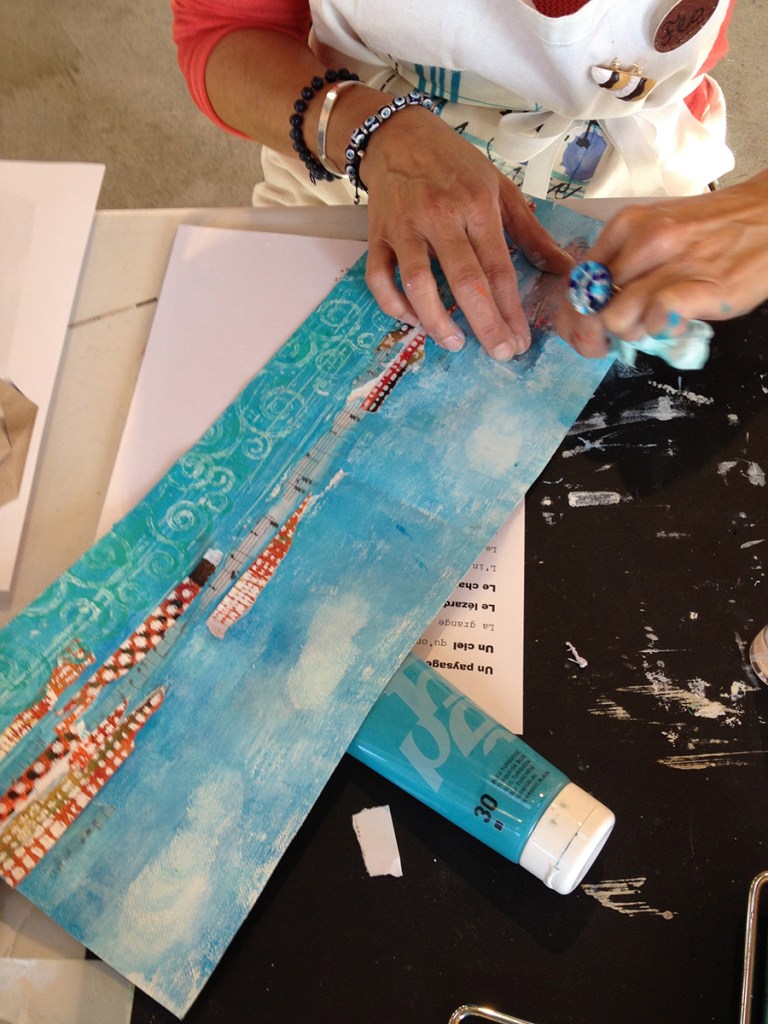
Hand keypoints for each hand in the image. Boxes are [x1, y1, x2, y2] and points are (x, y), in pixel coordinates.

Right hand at [358, 107, 573, 360]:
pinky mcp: (377, 235)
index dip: (511, 311)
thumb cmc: (454, 164)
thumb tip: (564, 268)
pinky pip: (379, 280)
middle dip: (486, 325)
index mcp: (478, 205)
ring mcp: (405, 227)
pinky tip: (413, 320)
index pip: (499, 269)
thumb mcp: (499, 188)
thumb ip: (530, 232)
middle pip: (465, 283)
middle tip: (499, 353)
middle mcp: (441, 217)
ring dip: (437, 323)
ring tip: (456, 342)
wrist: (398, 135)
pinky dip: (394, 305)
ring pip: (418, 286)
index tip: (520, 341)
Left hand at [556, 170, 767, 357]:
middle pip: (592, 306)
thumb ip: (625, 263)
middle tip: (619, 338)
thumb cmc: (714, 229)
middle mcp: (644, 239)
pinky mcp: (703, 285)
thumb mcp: (659, 230)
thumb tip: (594, 307)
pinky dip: (660, 330)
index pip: (577, 283)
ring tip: (654, 324)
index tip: (585, 334)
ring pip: (618, 317)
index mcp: (626, 226)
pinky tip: (674, 323)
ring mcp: (674, 261)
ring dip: (631, 333)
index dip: (574, 318)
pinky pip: (658, 318)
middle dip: (599, 334)